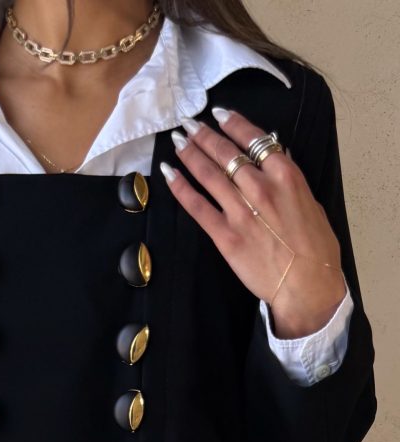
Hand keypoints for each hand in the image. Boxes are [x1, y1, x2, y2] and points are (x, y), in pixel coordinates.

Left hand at [161, 108, 347, 338]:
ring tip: (177, 141)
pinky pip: (197, 206)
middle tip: (187, 123)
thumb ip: (289, 181)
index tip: (218, 114)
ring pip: (209, 174)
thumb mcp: (311, 203)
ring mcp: (240, 212)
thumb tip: (277, 159)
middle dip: (203, 135)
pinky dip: (181, 188)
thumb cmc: (316, 247)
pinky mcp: (225, 235)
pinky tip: (169, 173)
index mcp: (286, 176)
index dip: (233, 124)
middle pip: (226, 153)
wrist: (307, 284)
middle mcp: (261, 188)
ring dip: (190, 154)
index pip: (254, 139)